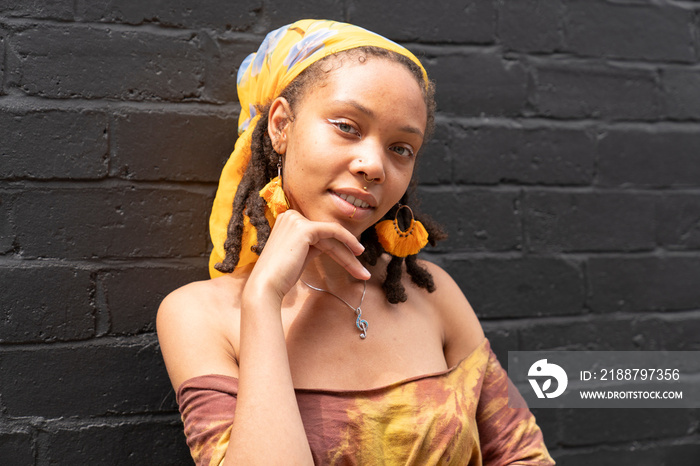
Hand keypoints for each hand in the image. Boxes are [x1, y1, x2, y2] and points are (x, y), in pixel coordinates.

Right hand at [246, 210, 369, 301]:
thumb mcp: (300, 256)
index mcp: (288, 221)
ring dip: (350, 256)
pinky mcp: (304, 227)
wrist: (266, 286)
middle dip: (347, 254)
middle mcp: (290, 216)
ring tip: (363, 273)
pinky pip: (333, 231)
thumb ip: (313, 246)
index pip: (320, 234)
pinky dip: (348, 241)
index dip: (339, 248)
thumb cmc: (281, 277)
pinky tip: (358, 253)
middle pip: (327, 235)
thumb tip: (331, 244)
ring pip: (332, 236)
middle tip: (362, 272)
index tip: (353, 262)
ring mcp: (296, 220)